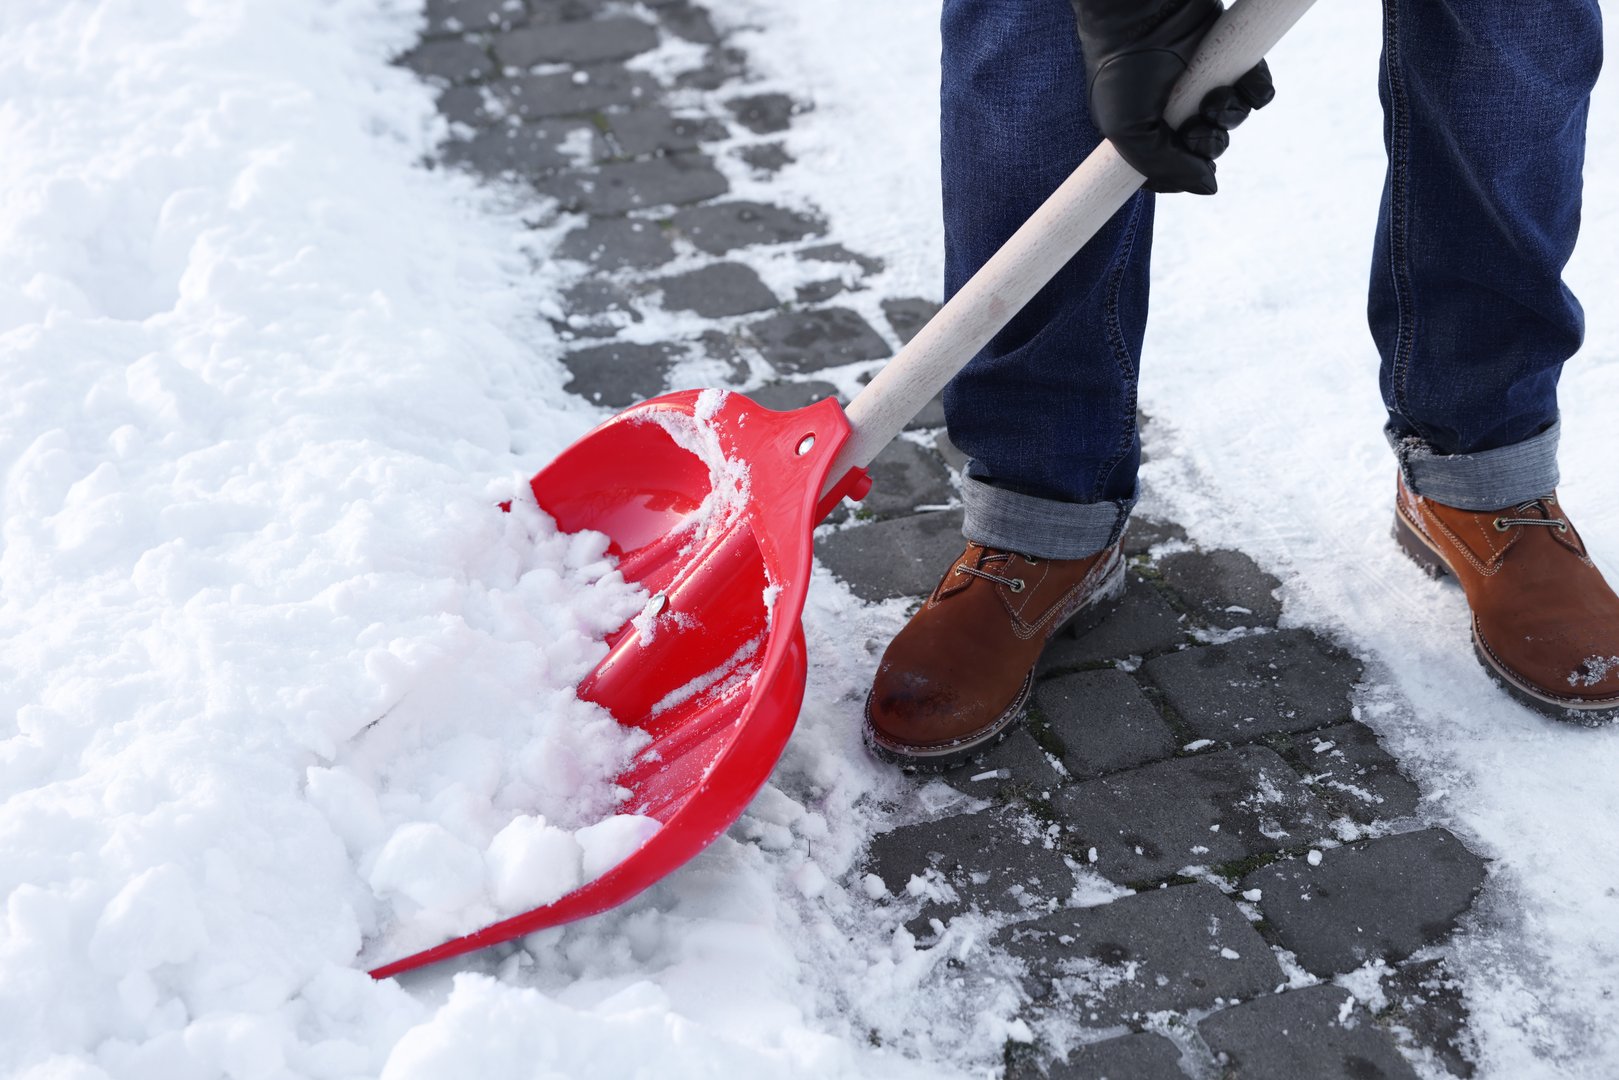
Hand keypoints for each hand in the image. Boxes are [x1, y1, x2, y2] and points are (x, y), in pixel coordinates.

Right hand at [1072, 0, 1274, 193]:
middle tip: (1197, 128)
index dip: (1183, 175)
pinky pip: (1258, 93)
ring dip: (1230, 117)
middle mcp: (1176, 110)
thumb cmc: (1124, 70)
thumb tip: (1211, 188)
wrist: (1144, 9)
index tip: (1181, 163)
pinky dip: (1255, 91)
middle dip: (1209, 145)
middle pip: (1209, 149)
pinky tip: (1240, 82)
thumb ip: (1166, 169)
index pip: (1173, 171)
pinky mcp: (1232, 61)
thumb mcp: (1127, 133)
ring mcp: (1205, 85)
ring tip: (1215, 98)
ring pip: (1234, 121)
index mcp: (1145, 130)